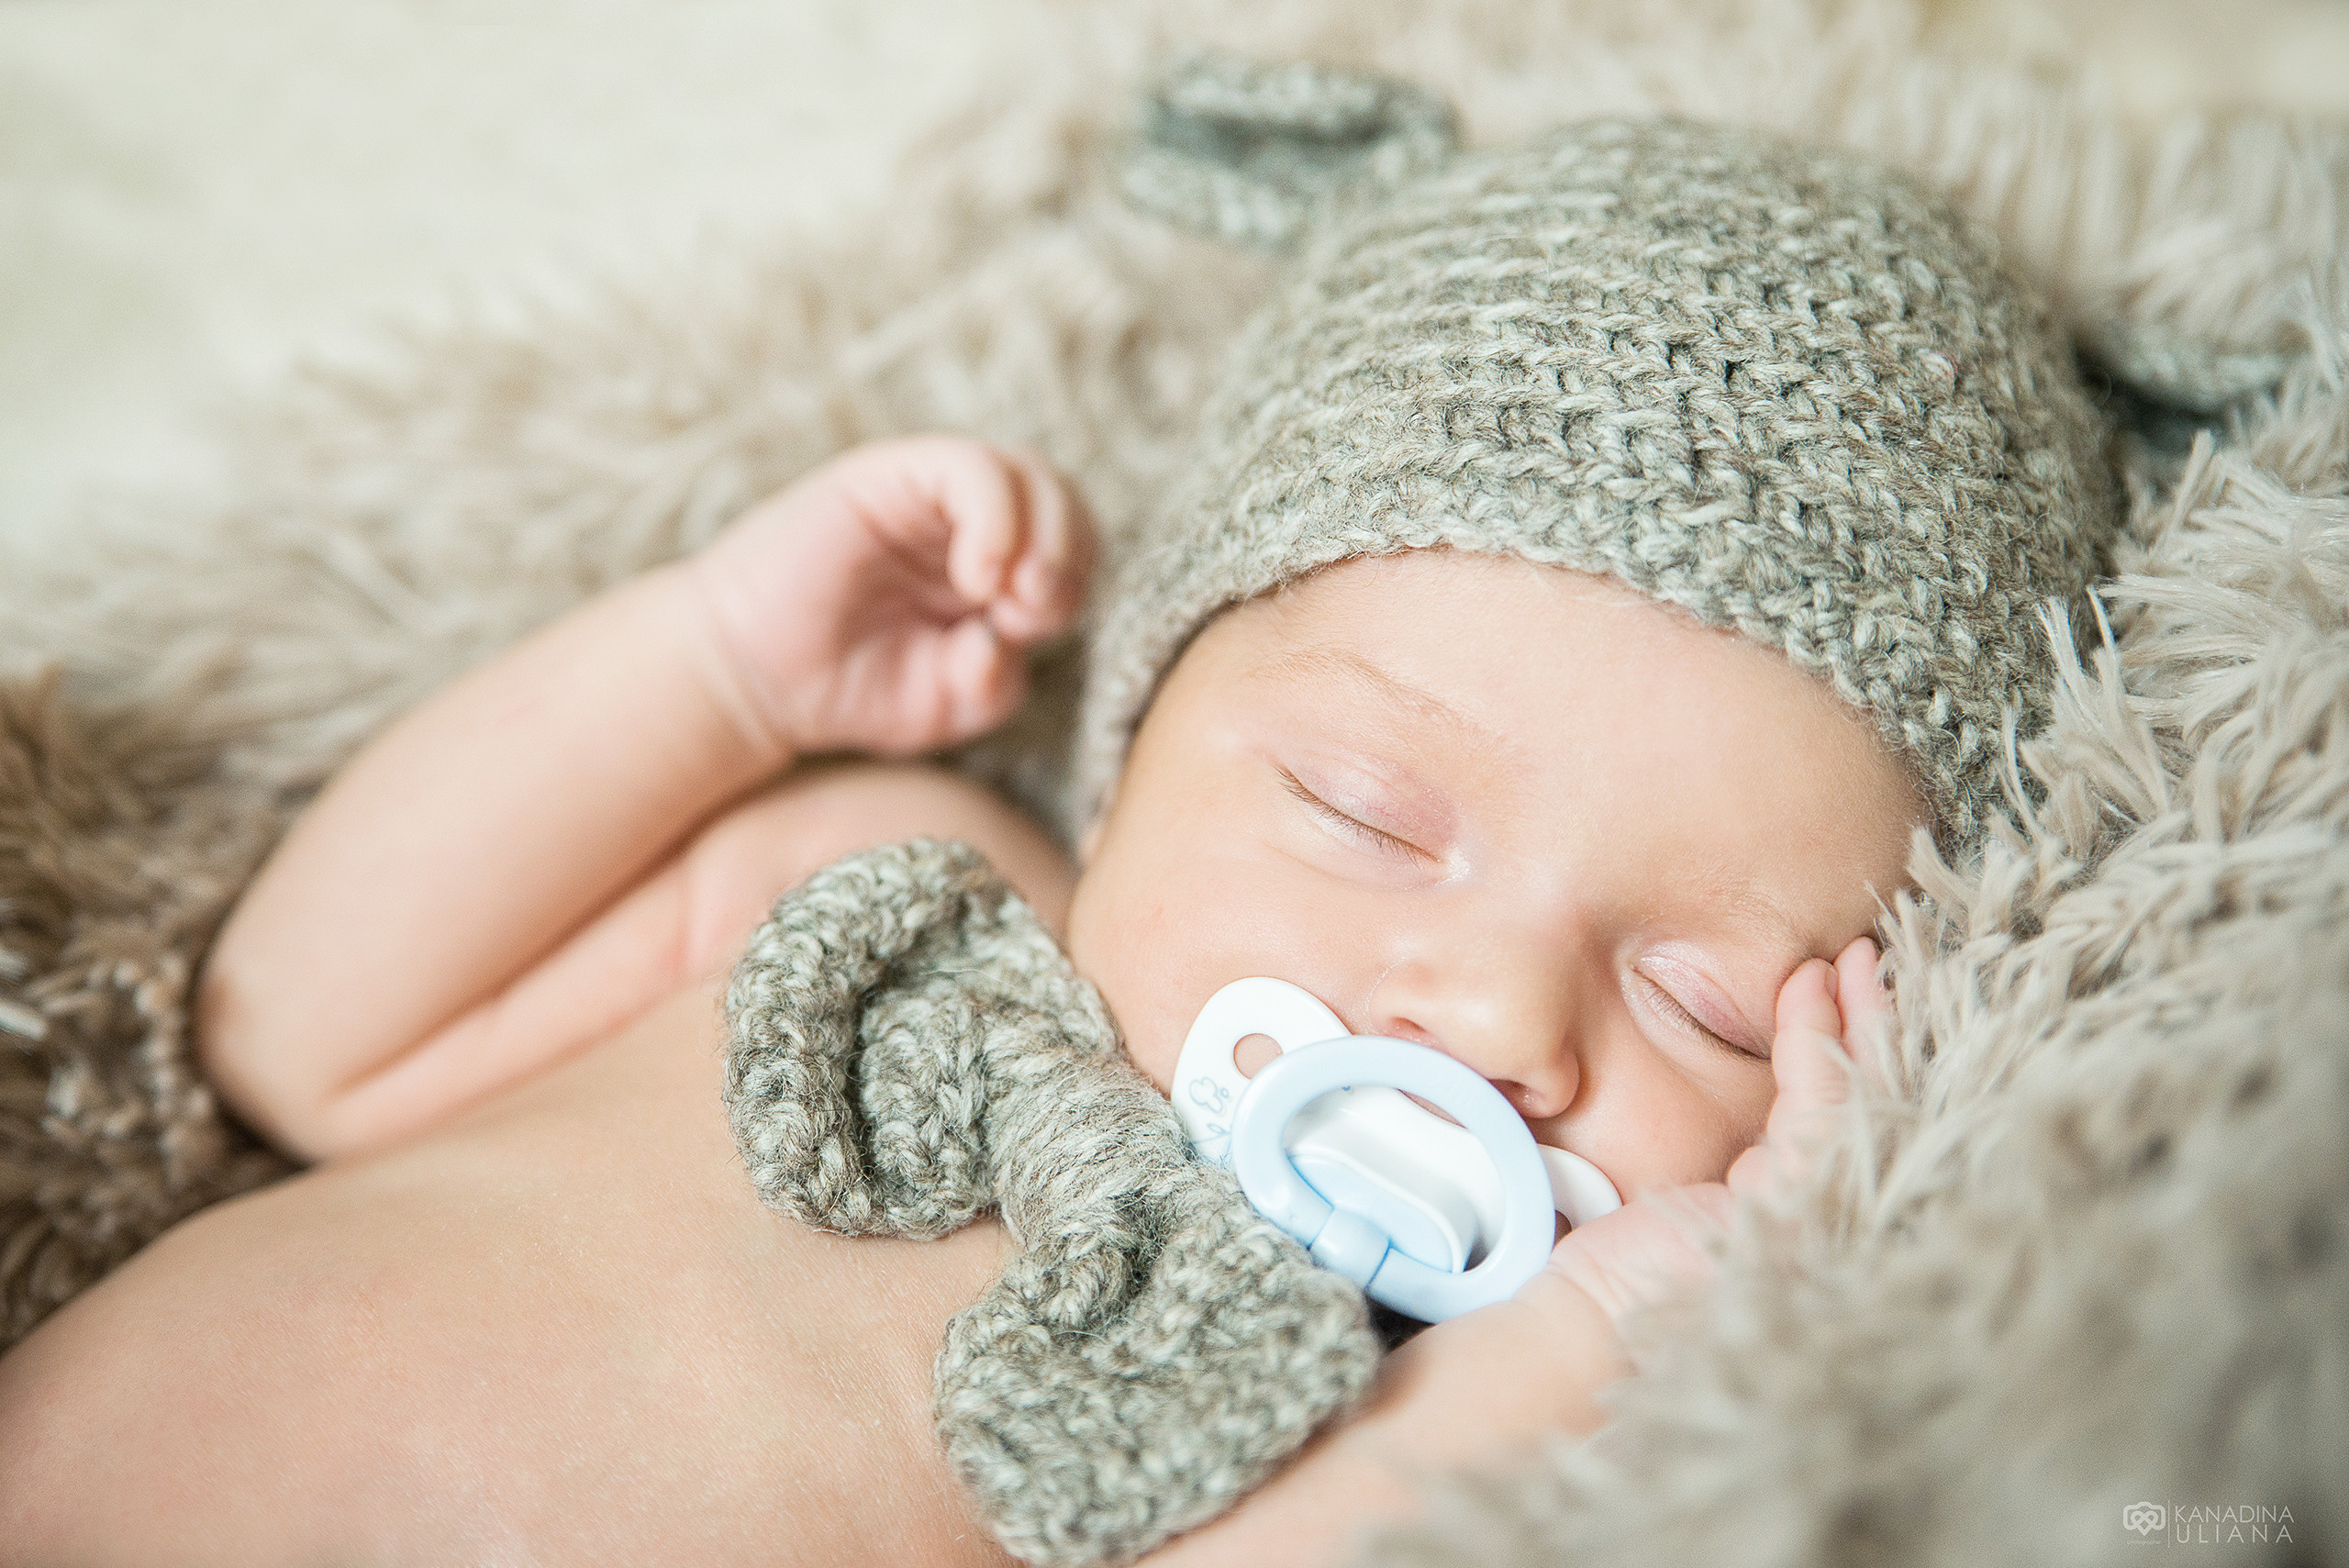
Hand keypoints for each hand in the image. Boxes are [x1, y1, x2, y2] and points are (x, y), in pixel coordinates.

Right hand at [686, 436, 1094, 758]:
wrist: (749, 676)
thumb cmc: (847, 689)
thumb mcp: (946, 704)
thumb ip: (998, 682)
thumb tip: (1008, 638)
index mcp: (994, 569)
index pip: (1073, 549)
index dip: (1074, 587)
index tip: (1031, 635)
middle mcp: (967, 522)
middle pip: (1064, 501)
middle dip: (1070, 556)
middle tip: (1031, 611)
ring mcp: (928, 493)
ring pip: (1028, 471)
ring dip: (1044, 532)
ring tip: (1009, 593)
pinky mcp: (888, 473)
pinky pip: (969, 468)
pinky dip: (995, 517)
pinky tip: (977, 575)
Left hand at [1537, 935, 1889, 1334]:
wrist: (1593, 1323)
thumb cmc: (1618, 1272)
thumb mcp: (1680, 1202)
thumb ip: (1722, 1161)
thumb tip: (1715, 1097)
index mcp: (1800, 1215)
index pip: (1842, 1118)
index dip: (1847, 1051)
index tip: (1839, 987)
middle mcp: (1826, 1215)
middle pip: (1870, 1104)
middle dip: (1876, 1028)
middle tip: (1873, 959)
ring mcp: (1821, 1208)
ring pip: (1858, 1091)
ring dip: (1858, 1017)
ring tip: (1858, 958)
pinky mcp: (1796, 1195)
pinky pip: (1821, 1097)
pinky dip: (1819, 1036)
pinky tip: (1813, 987)